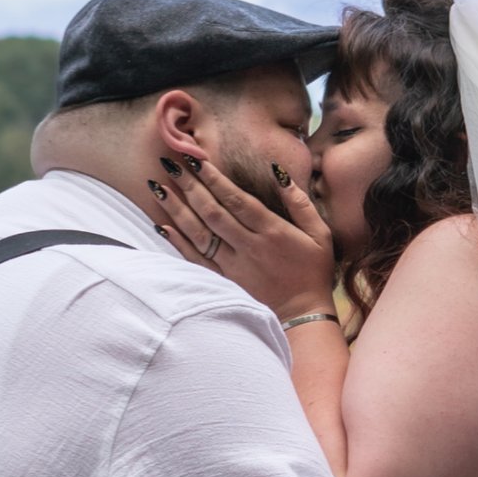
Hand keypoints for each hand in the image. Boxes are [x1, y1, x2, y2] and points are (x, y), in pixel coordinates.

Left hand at [151, 154, 336, 323]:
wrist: (303, 317)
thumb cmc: (313, 272)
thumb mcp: (320, 235)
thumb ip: (300, 203)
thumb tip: (279, 173)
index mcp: (272, 232)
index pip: (236, 199)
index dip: (214, 178)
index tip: (195, 159)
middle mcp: (249, 247)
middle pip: (212, 212)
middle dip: (189, 186)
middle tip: (169, 164)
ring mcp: (233, 266)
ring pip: (199, 233)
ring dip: (176, 210)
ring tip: (158, 188)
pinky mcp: (224, 281)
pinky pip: (195, 259)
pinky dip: (177, 242)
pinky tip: (162, 225)